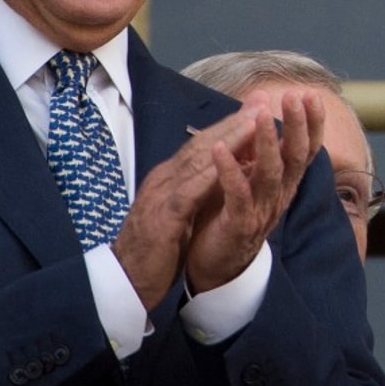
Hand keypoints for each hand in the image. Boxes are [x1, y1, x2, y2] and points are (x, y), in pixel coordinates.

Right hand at [111, 103, 261, 311]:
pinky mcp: (161, 220)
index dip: (230, 126)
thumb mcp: (177, 213)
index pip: (202, 145)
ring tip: (255, 122)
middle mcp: (163, 180)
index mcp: (168, 178)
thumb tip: (218, 173)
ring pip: (197, 161)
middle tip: (261, 103)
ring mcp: (159, 197)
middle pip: (202, 144)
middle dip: (234, 122)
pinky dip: (208, 176)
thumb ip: (193, 191)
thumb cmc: (153, 249)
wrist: (123, 282)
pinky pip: (187, 193)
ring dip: (228, 139)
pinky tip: (228, 164)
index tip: (256, 109)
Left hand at [184, 89, 324, 293]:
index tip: (311, 94)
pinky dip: (230, 172)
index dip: (311, 122)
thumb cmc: (231, 211)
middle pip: (295, 156)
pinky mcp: (240, 225)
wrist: (216, 264)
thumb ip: (255, 137)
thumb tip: (262, 97)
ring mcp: (261, 210)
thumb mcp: (247, 170)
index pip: (305, 148)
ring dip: (267, 143)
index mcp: (284, 180)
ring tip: (261, 116)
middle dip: (297, 125)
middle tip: (294, 96)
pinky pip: (238, 197)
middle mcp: (279, 194)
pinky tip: (220, 150)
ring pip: (271, 174)